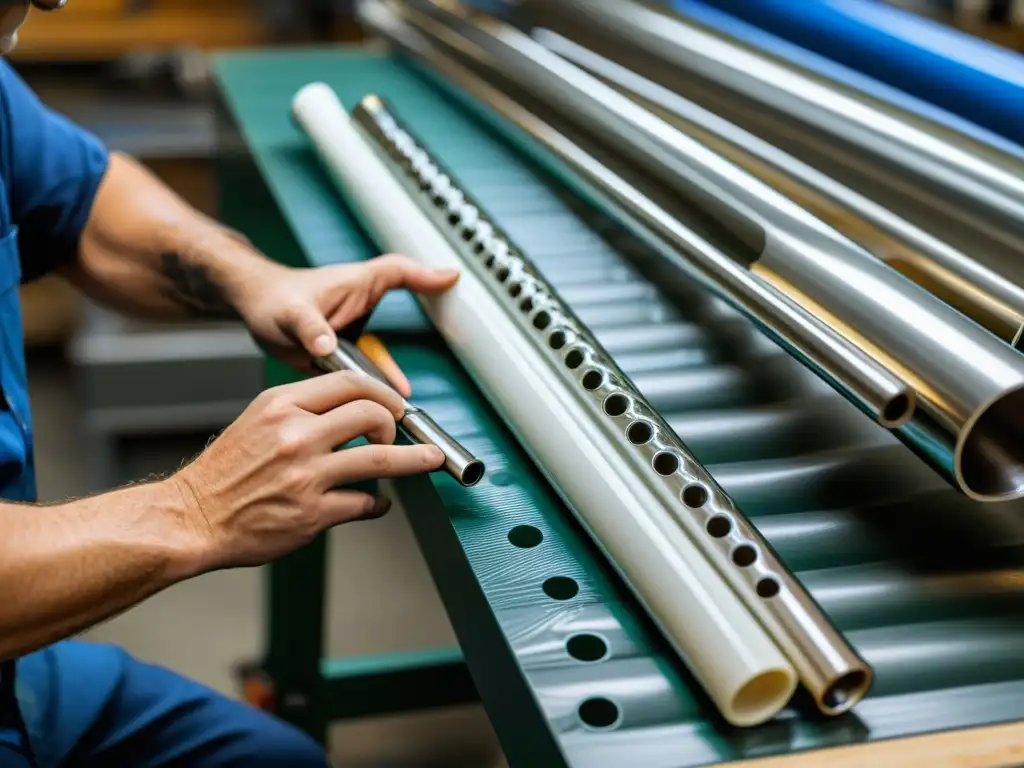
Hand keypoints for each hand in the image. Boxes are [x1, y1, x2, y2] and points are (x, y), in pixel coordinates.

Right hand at [170, 371, 444, 570]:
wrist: (191, 517)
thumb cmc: (226, 472)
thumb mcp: (259, 420)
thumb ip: (304, 409)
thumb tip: (354, 409)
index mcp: (283, 404)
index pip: (351, 382)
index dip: (384, 393)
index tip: (396, 405)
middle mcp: (296, 434)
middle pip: (373, 414)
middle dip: (396, 426)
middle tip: (397, 437)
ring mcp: (306, 475)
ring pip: (382, 459)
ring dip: (414, 461)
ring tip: (428, 461)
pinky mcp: (312, 513)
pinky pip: (366, 503)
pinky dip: (378, 503)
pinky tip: (376, 503)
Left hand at [236, 254, 458, 396]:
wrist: (255, 310)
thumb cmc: (272, 300)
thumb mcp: (290, 313)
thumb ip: (310, 329)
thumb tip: (325, 349)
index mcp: (355, 285)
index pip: (397, 272)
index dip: (426, 275)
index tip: (452, 278)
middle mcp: (362, 304)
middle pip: (407, 311)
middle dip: (430, 327)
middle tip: (456, 341)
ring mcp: (356, 329)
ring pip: (385, 352)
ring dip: (395, 373)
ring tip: (407, 399)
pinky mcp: (346, 351)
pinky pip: (370, 369)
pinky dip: (381, 384)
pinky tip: (390, 402)